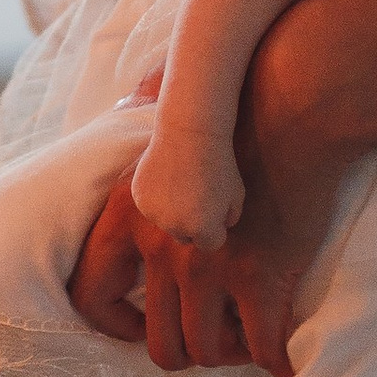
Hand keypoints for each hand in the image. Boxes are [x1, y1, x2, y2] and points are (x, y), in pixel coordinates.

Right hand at [132, 126, 244, 251]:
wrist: (189, 133)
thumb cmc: (219, 163)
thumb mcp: (237, 195)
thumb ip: (230, 218)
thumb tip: (220, 228)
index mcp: (202, 229)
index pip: (210, 243)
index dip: (216, 226)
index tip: (216, 207)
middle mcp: (175, 227)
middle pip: (185, 237)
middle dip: (192, 223)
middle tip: (197, 195)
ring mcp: (154, 213)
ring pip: (166, 222)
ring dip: (173, 211)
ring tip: (182, 183)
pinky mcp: (139, 199)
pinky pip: (151, 208)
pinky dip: (157, 198)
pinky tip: (166, 177)